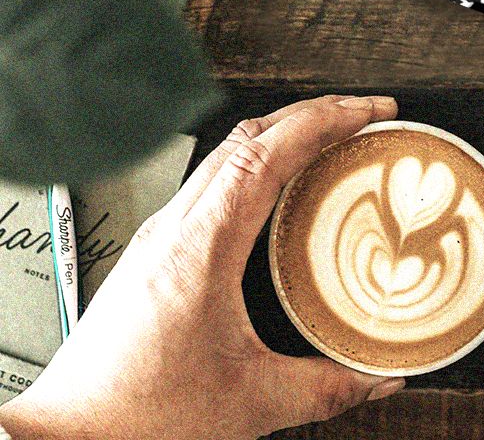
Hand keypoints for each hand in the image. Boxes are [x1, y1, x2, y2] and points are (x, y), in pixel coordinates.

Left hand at [0, 95, 403, 439]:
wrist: (69, 437)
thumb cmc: (137, 416)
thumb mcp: (250, 402)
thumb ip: (326, 388)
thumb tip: (379, 377)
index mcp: (201, 245)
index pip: (267, 152)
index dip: (323, 120)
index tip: (366, 111)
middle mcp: (176, 226)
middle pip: (249, 135)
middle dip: (312, 113)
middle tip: (362, 115)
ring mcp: (161, 231)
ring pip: (227, 152)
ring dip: (283, 133)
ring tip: (329, 139)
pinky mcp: (155, 248)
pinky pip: (214, 180)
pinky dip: (257, 162)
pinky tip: (279, 187)